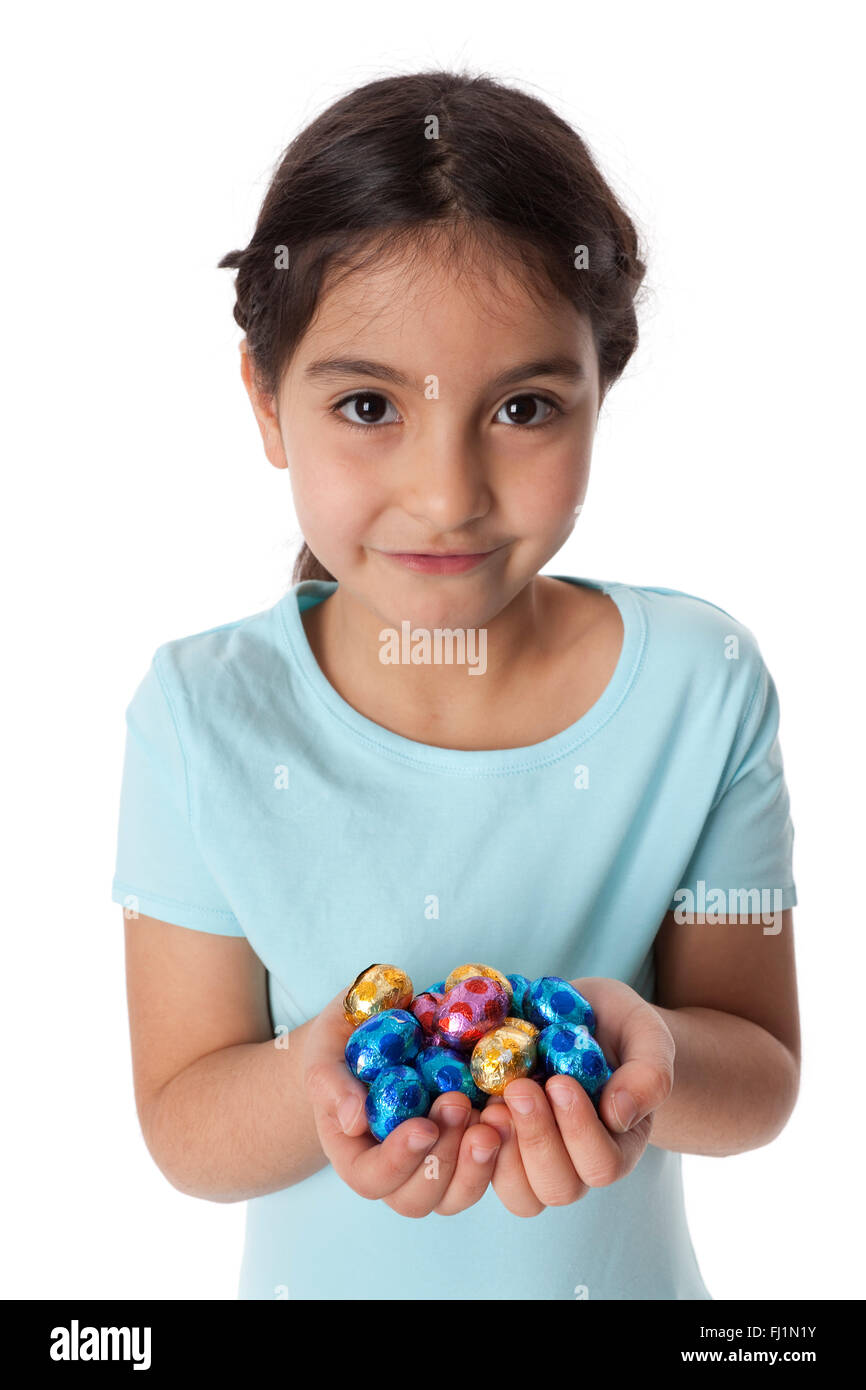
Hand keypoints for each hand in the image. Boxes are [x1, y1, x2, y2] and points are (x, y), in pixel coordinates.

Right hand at [303, 989, 500, 1216]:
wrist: (372, 1032)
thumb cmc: (340, 1044)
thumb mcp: (325, 1052)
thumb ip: (331, 1084)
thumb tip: (353, 1119)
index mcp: (355, 1154)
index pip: (372, 1179)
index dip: (399, 1160)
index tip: (423, 1125)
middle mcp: (395, 1171)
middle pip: (417, 1199)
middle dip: (443, 1159)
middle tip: (460, 1105)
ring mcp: (433, 1164)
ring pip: (456, 1194)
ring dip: (478, 1163)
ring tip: (493, 1115)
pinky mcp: (465, 1148)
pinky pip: (488, 1170)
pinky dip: (504, 1146)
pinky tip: (509, 1111)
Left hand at [479, 977, 674, 1214]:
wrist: (580, 1015)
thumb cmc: (619, 1026)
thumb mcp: (645, 1034)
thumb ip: (649, 1072)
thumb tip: (620, 1114)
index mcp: (619, 1144)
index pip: (603, 1165)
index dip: (579, 1131)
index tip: (560, 1081)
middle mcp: (577, 1164)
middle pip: (558, 1187)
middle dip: (536, 1139)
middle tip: (518, 1088)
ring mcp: (534, 1160)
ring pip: (519, 1194)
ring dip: (503, 1151)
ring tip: (493, 1102)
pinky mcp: (500, 1145)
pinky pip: (482, 1171)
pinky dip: (471, 1143)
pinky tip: (468, 1103)